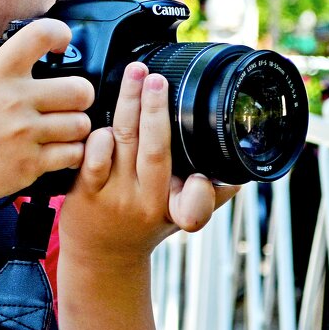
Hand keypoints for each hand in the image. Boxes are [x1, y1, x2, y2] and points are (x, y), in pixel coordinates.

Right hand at [0, 0, 94, 213]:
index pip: (42, 34)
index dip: (61, 34)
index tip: (60, 45)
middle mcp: (13, 101)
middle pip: (80, 88)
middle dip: (79, 94)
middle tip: (66, 100)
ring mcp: (24, 135)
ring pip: (81, 123)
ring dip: (75, 126)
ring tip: (59, 128)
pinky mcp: (30, 165)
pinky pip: (73, 154)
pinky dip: (70, 154)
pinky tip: (55, 150)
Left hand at [60, 62, 237, 266]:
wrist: (102, 256)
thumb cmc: (144, 226)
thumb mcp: (180, 216)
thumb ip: (211, 195)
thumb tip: (242, 172)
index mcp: (175, 207)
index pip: (198, 203)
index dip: (205, 191)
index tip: (205, 175)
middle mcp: (147, 202)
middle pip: (155, 151)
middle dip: (157, 110)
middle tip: (158, 78)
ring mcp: (115, 195)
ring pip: (124, 142)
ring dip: (129, 103)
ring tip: (134, 73)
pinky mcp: (86, 190)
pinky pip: (93, 156)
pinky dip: (99, 134)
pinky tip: (103, 112)